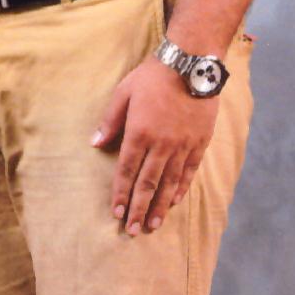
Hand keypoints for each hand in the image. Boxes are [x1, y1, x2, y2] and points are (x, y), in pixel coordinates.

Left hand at [91, 55, 218, 235]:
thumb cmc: (153, 76)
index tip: (116, 213)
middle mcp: (161, 144)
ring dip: (159, 206)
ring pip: (169, 183)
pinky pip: (188, 172)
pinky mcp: (199, 143)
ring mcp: (182, 145)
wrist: (191, 63)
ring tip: (152, 224)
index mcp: (139, 132)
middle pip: (147, 184)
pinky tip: (173, 202)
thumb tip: (95, 144)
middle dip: (138, 208)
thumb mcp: (124, 92)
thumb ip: (110, 121)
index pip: (127, 171)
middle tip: (133, 230)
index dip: (121, 194)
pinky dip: (180, 189)